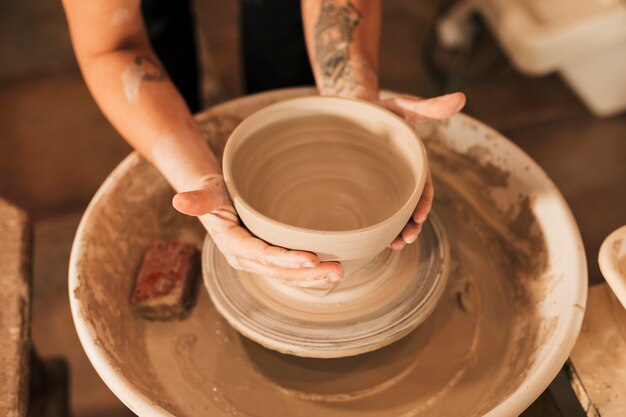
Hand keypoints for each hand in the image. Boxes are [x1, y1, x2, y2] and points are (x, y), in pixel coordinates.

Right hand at [172, 175, 343, 287]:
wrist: (215, 199)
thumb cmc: (214, 191)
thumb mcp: (206, 191)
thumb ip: (198, 198)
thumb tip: (178, 199)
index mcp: (232, 244)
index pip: (262, 254)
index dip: (286, 258)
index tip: (311, 258)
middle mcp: (245, 259)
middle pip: (279, 271)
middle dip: (308, 274)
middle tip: (337, 269)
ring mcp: (257, 263)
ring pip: (286, 276)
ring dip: (313, 278)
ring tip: (339, 274)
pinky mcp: (267, 261)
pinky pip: (288, 271)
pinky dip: (308, 275)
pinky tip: (328, 273)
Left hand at [379, 93, 465, 249]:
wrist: (354, 111)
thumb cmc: (382, 109)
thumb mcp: (405, 106)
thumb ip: (430, 107)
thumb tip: (461, 98)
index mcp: (414, 164)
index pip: (423, 188)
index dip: (423, 204)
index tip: (419, 218)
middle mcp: (402, 179)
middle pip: (410, 208)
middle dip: (411, 226)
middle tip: (405, 240)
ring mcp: (385, 186)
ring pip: (395, 215)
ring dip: (397, 232)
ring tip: (394, 246)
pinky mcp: (368, 190)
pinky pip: (376, 212)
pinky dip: (380, 227)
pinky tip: (376, 239)